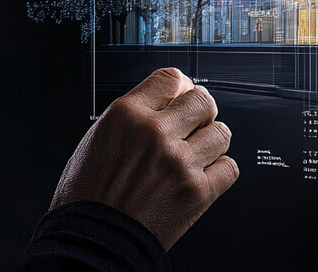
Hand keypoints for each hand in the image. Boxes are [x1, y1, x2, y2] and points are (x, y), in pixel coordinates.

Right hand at [50, 67, 237, 250]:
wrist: (94, 239)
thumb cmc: (88, 192)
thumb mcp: (99, 136)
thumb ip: (133, 115)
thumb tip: (162, 103)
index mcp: (127, 113)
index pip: (171, 78)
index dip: (181, 86)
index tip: (182, 95)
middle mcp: (155, 131)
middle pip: (202, 100)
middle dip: (200, 110)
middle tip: (194, 122)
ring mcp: (179, 161)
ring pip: (221, 132)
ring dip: (211, 140)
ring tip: (198, 151)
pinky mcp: (196, 191)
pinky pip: (229, 168)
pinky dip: (220, 170)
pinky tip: (204, 173)